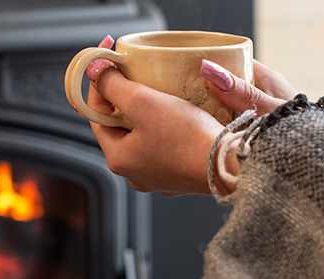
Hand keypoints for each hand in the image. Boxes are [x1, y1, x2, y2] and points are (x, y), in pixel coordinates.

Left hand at [83, 36, 297, 193]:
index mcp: (117, 158)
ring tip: (159, 88)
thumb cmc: (186, 137)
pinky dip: (167, 125)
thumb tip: (93, 71)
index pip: (96, 112)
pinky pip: (165, 143)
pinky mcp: (181, 174)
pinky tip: (180, 111)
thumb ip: (112, 85)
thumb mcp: (143, 103)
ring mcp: (158, 176)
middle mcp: (134, 173)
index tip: (109, 56)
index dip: (100, 81)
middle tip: (135, 70)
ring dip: (147, 110)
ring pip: (143, 133)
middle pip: (120, 124)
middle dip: (125, 95)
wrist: (231, 166)